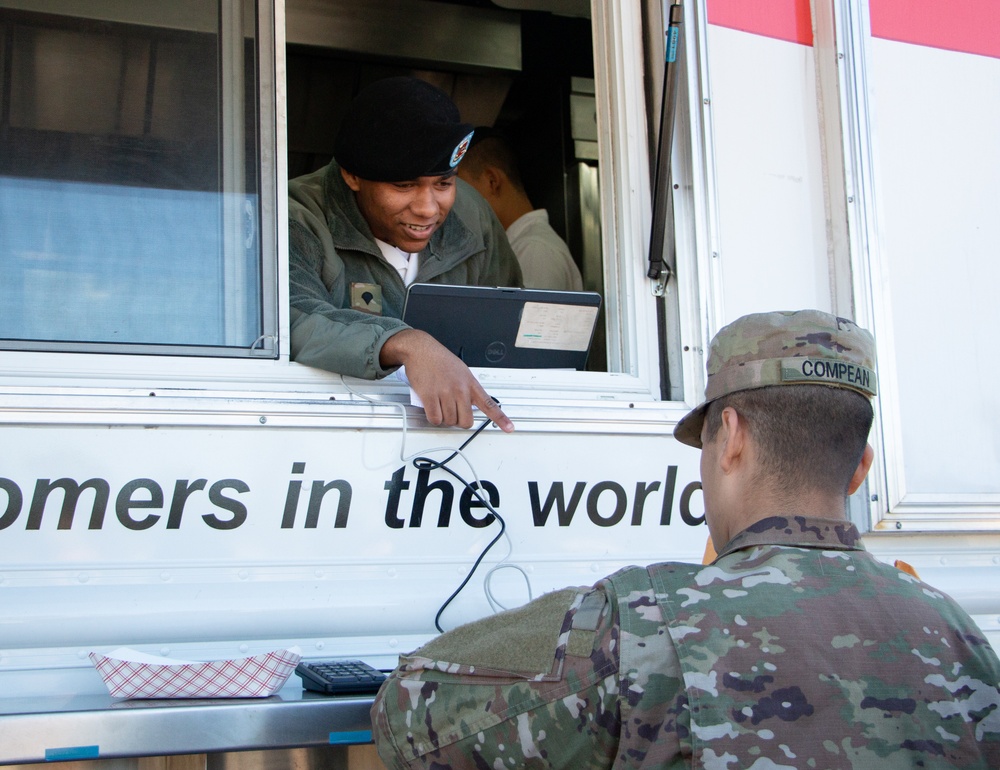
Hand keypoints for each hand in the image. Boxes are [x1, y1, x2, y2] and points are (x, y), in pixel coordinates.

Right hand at [380, 329, 513, 431]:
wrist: (421, 350)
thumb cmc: (440, 360)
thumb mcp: (462, 371)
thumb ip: (468, 389)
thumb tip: (469, 405)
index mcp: (471, 383)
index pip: (489, 404)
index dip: (500, 419)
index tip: (509, 428)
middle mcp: (460, 389)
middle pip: (466, 421)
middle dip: (459, 422)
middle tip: (453, 414)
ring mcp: (445, 393)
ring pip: (450, 421)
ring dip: (444, 419)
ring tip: (440, 406)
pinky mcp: (429, 396)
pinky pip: (435, 418)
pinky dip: (433, 418)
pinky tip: (432, 409)